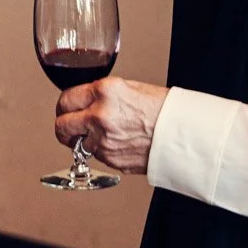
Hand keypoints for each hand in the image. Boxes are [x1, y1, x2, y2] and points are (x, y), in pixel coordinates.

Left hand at [53, 78, 168, 174]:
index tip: (66, 107)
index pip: (66, 98)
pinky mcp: (110, 159)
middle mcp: (99, 115)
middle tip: (68, 124)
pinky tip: (117, 143)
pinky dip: (100, 150)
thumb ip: (104, 95)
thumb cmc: (165, 109)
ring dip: (83, 140)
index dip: (64, 104)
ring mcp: (103, 140)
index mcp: (104, 91)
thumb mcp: (131, 88)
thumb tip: (88, 101)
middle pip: (61, 124)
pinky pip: (95, 155)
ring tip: (100, 135)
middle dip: (63, 125)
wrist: (185, 134)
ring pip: (76, 143)